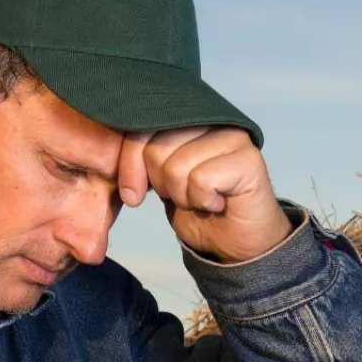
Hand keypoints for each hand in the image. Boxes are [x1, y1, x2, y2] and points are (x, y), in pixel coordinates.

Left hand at [117, 126, 293, 263]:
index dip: (129, 163)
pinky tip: (218, 202)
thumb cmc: (199, 210)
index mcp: (188, 117)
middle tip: (185, 196)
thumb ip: (144, 155)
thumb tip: (112, 142)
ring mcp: (234, 137)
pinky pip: (201, 180)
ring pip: (177, 166)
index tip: (132, 195)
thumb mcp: (160, 180)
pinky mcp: (249, 159)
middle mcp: (212, 120)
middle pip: (156, 148)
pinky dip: (203, 201)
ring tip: (204, 199)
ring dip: (185, 196)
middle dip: (162, 184)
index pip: (142, 125)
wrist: (236, 244)